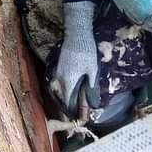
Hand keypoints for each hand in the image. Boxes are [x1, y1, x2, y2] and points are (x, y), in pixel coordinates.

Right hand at [50, 1, 99, 116]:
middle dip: (68, 106)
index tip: (77, 119)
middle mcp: (60, 78)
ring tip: (73, 103)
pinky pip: (59, 81)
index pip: (67, 102)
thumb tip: (94, 104)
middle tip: (76, 113)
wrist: (76, 33)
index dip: (72, 112)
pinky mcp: (59, 65)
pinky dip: (64, 88)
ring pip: (60, 89)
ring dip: (65, 97)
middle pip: (62, 97)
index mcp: (68, 81)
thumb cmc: (86, 52)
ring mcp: (58, 71)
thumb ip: (91, 88)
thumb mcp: (92, 71)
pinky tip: (71, 87)